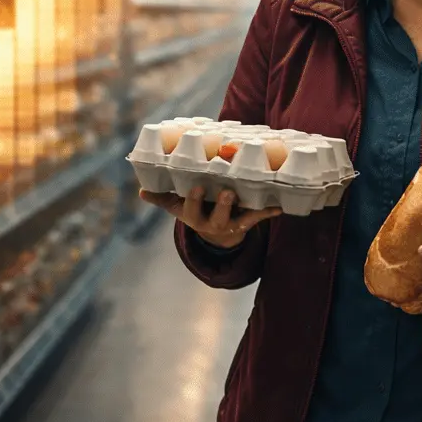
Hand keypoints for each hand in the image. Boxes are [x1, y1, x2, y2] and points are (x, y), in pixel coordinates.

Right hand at [138, 187, 282, 248]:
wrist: (217, 235)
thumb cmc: (196, 211)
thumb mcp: (177, 207)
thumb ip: (161, 197)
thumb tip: (141, 190)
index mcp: (194, 217)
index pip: (191, 210)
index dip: (194, 200)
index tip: (197, 187)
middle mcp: (212, 224)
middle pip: (217, 217)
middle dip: (222, 206)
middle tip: (227, 192)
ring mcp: (230, 224)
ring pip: (237, 219)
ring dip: (244, 209)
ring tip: (250, 196)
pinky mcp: (246, 222)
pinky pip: (258, 218)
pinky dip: (268, 211)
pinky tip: (280, 206)